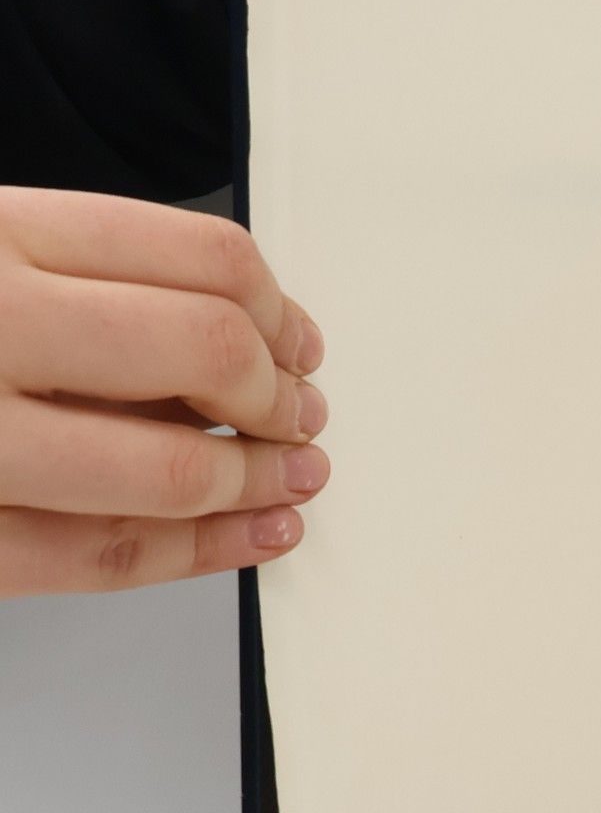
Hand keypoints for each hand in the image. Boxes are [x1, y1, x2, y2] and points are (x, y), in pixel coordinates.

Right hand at [0, 188, 328, 596]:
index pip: (201, 257)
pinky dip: (205, 550)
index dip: (278, 310)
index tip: (300, 347)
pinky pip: (103, 554)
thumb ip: (88, 288)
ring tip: (296, 478)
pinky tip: (258, 534)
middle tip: (301, 418)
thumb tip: (246, 346)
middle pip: (205, 349)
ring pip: (171, 469)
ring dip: (260, 481)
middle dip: (277, 396)